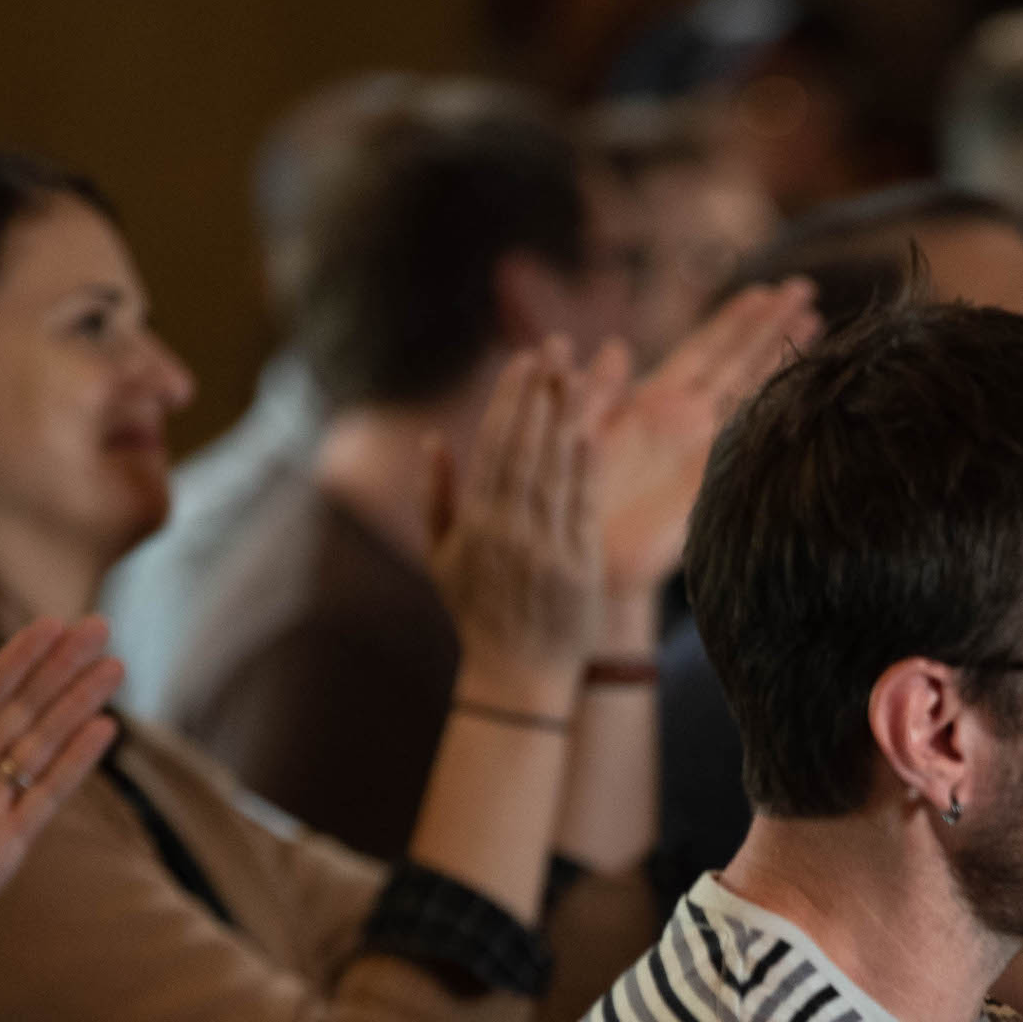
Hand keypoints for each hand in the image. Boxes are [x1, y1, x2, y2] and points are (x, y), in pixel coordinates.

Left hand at [0, 618, 121, 995]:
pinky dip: (75, 762)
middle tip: (101, 625)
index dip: (18, 657)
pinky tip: (105, 729)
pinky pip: (46, 795)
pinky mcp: (6, 847)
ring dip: (79, 704)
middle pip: (26, 709)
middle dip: (62, 667)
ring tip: (115, 666)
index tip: (51, 621)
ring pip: (44, 744)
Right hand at [429, 340, 602, 683]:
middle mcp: (508, 530)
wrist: (517, 674)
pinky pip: (581, 507)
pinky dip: (585, 468)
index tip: (523, 362)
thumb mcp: (442, 556)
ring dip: (565, 417)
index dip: (510, 400)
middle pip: (526, 447)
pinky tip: (589, 430)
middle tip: (554, 347)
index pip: (494, 447)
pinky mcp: (577, 565)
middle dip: (539, 393)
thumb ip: (436, 495)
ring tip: (576, 373)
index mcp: (475, 524)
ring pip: (555, 469)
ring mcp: (544, 547)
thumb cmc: (478, 613)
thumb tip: (434, 440)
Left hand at [588, 278, 818, 598]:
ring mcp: (707, 449)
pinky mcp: (716, 481)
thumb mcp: (578, 431)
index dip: (736, 320)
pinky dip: (778, 414)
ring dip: (782, 360)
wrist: (587, 556)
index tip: (766, 291)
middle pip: (739, 361)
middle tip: (804, 288)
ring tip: (817, 322)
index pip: (706, 348)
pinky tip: (807, 392)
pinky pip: (752, 440)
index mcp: (655, 400)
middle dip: (771, 325)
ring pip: (754, 394)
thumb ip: (596, 391)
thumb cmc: (575, 496)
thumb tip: (615, 346)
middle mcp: (688, 420)